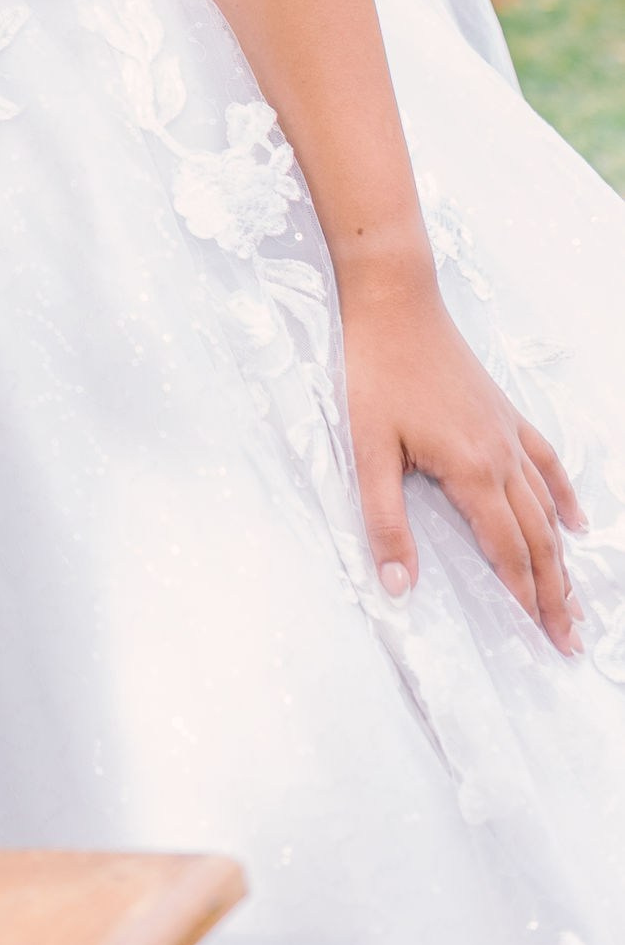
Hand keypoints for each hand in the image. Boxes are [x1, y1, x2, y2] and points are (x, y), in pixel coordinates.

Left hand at [341, 263, 582, 648]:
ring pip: (547, 508)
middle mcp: (501, 457)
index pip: (508, 553)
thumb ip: (384, 520)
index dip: (526, 600)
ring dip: (564, 557)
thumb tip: (398, 586)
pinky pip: (546, 462)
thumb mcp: (367, 449)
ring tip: (577, 599)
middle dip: (556, 594)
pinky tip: (576, 520)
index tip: (546, 642)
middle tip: (572, 640)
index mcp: (472, 472)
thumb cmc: (375, 371)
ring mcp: (508, 432)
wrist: (395, 302)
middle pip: (538, 540)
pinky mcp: (504, 411)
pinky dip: (564, 495)